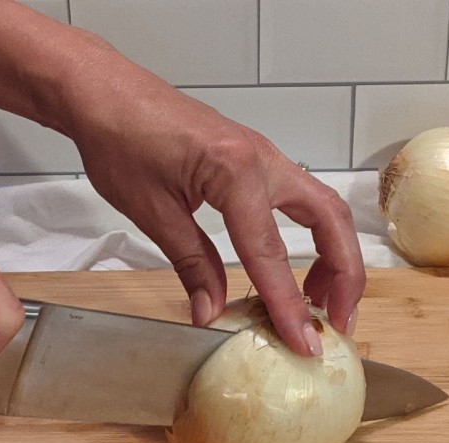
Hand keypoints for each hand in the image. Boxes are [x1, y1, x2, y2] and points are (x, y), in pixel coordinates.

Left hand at [58, 40, 365, 355]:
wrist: (104, 92)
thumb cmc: (119, 140)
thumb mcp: (152, 212)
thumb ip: (192, 264)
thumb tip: (212, 313)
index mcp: (236, 172)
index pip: (272, 253)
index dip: (290, 305)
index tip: (305, 344)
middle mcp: (263, 160)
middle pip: (329, 221)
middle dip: (344, 275)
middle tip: (336, 324)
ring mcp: (263, 156)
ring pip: (322, 208)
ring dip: (333, 255)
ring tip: (320, 303)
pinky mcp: (254, 158)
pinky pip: (298, 200)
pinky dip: (310, 236)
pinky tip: (290, 266)